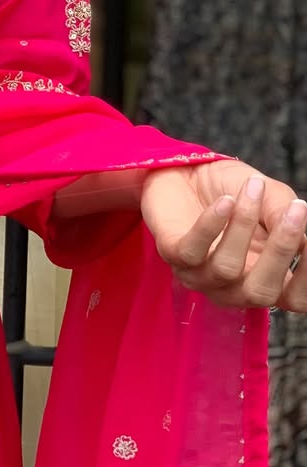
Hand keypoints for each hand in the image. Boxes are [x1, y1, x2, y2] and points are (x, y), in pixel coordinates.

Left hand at [142, 161, 306, 311]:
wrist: (184, 167)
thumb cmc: (232, 189)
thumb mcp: (270, 196)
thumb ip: (286, 215)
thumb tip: (304, 236)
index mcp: (265, 278)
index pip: (296, 300)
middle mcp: (233, 286)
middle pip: (262, 292)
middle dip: (282, 250)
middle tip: (297, 208)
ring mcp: (200, 274)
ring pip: (226, 268)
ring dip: (244, 225)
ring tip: (252, 189)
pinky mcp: (172, 254)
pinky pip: (191, 251)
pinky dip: (211, 225)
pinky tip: (225, 201)